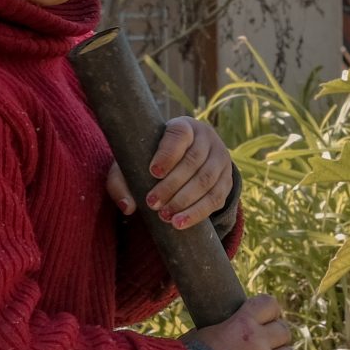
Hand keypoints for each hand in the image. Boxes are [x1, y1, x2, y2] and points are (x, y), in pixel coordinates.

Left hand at [106, 116, 234, 228]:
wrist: (188, 158)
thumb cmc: (153, 158)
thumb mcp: (135, 161)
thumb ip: (122, 181)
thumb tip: (127, 206)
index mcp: (184, 126)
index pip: (179, 134)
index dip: (168, 153)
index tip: (153, 172)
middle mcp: (207, 139)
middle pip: (193, 161)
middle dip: (172, 185)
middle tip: (152, 203)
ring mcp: (220, 159)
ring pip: (206, 181)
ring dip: (184, 201)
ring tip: (165, 217)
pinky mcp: (227, 180)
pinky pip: (216, 198)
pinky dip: (197, 212)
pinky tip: (180, 223)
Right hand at [198, 294, 306, 349]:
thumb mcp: (200, 335)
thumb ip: (221, 330)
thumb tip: (225, 329)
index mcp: (242, 324)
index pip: (269, 304)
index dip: (270, 310)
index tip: (268, 316)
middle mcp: (259, 343)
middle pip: (283, 331)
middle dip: (276, 335)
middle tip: (269, 342)